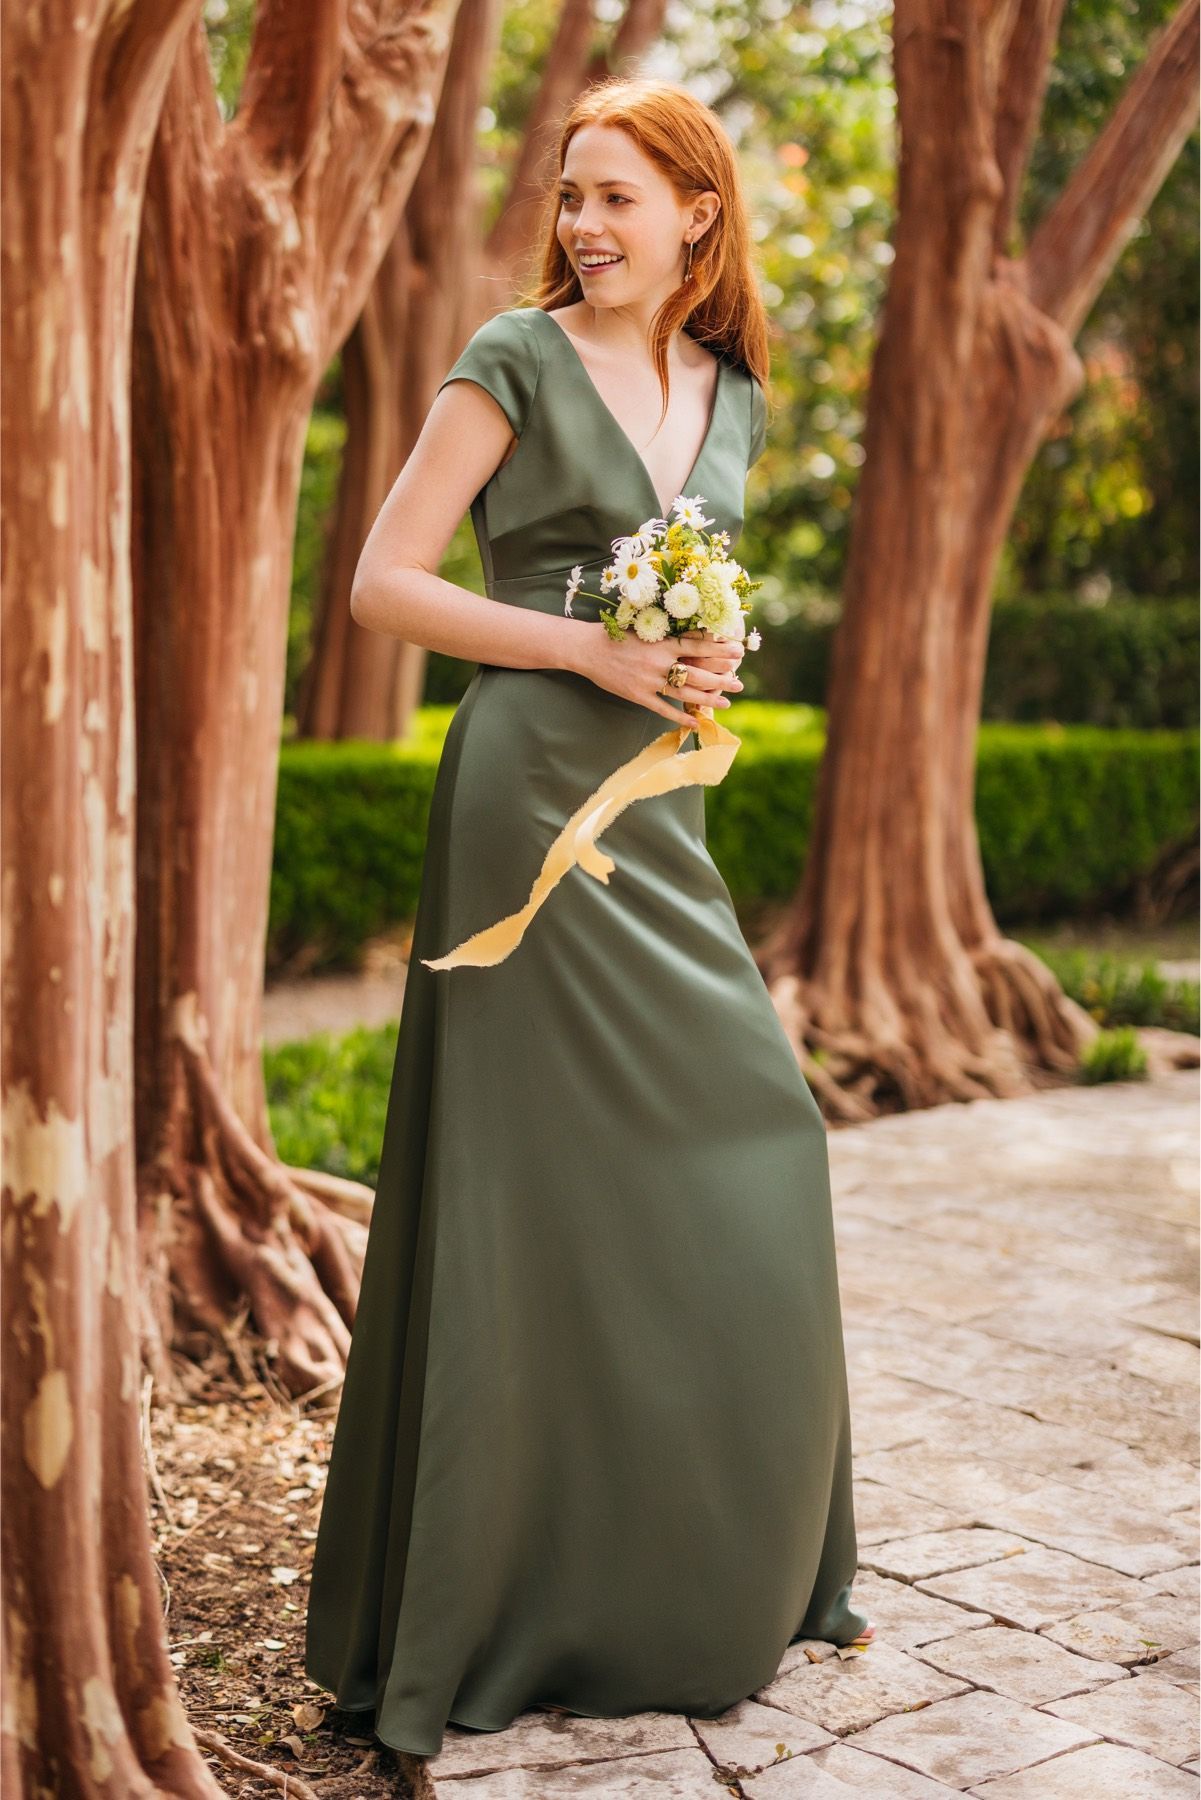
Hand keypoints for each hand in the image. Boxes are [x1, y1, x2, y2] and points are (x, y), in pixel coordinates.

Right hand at [572, 623, 743, 724]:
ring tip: (727, 703)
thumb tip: (690, 635)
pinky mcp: (638, 695)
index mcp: (662, 642)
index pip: (699, 646)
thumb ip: (666, 636)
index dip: (720, 650)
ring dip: (709, 699)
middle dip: (722, 679)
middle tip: (740, 683)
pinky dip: (681, 716)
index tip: (737, 653)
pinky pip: (664, 708)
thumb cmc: (614, 635)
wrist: (586, 649)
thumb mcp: (643, 629)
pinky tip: (696, 721)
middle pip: (698, 672)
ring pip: (685, 692)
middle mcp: (659, 662)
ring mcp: (649, 681)